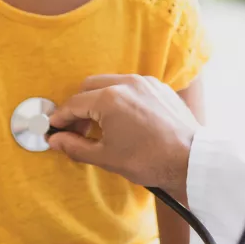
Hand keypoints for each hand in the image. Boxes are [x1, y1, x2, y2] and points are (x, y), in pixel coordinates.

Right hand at [47, 75, 199, 197]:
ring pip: (110, 83)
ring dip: (98, 100)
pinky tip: (122, 119)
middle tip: (76, 129)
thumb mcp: (106, 157)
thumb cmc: (151, 160)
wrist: (191, 160)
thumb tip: (56, 140)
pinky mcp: (159, 87)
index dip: (60, 118)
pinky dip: (120, 98)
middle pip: (89, 87)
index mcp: (110, 99)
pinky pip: (131, 86)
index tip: (54, 129)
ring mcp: (145, 83)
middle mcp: (127, 83)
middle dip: (78, 106)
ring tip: (100, 126)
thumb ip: (75, 146)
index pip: (74, 104)